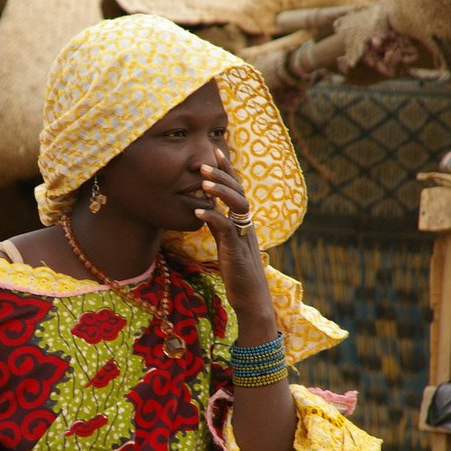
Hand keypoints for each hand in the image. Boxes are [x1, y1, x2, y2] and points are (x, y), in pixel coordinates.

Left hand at [195, 148, 276, 339]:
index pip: (238, 189)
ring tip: (202, 182)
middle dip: (222, 175)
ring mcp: (244, 237)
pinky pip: (226, 230)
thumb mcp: (228, 244)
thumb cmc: (238, 272)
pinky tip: (198, 213)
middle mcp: (247, 225)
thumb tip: (207, 211)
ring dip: (219, 192)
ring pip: (236, 207)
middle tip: (203, 163)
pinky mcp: (237, 252)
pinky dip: (212, 219)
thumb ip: (221, 227)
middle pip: (238, 192)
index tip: (216, 152)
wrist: (252, 298)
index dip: (228, 170)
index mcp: (245, 221)